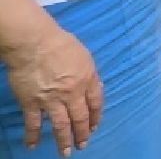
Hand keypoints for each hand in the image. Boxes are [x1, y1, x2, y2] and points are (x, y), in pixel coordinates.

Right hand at [2, 21, 101, 152]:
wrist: (34, 43)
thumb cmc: (60, 43)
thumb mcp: (84, 56)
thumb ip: (90, 73)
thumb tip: (97, 87)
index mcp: (87, 79)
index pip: (95, 103)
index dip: (95, 116)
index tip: (94, 126)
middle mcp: (72, 93)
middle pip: (80, 117)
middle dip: (83, 133)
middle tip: (83, 145)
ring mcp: (52, 100)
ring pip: (60, 125)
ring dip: (64, 140)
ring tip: (66, 152)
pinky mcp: (32, 102)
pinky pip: (33, 123)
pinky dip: (32, 135)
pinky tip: (32, 145)